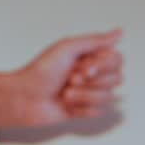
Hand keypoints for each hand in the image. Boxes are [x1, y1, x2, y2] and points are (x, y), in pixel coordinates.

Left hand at [0, 29, 122, 128]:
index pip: (117, 60)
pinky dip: (81, 109)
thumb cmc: (41, 71)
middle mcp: (93, 74)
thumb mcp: (67, 48)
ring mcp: (89, 92)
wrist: (25, 98)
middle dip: (92, 82)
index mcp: (90, 56)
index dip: (103, 66)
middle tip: (70, 79)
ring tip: (66, 93)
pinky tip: (67, 105)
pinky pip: (98, 112)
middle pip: (116, 79)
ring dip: (84, 95)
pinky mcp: (84, 110)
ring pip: (108, 97)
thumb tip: (119, 32)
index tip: (85, 66)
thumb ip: (96, 41)